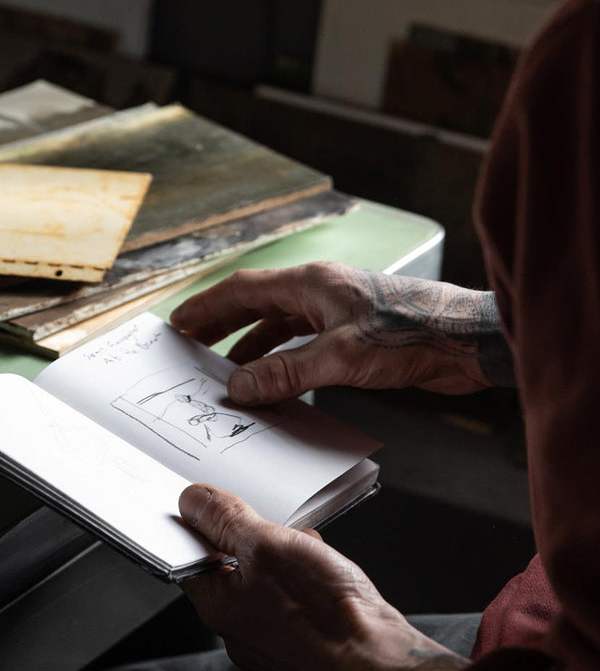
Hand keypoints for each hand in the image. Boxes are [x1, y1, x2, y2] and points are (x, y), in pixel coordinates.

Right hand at [170, 262, 513, 405]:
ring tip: (228, 371)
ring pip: (282, 326)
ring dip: (254, 347)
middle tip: (192, 345)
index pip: (244, 290)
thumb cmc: (412, 334)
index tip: (178, 322)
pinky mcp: (355, 337)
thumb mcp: (341, 356)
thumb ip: (288, 372)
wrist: (464, 341)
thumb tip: (240, 387)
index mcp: (312, 284)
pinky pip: (305, 345)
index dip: (208, 307)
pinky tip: (277, 381)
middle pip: (258, 304)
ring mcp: (338, 313)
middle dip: (223, 325)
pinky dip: (285, 361)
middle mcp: (321, 293)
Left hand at [179, 483, 468, 670]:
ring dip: (282, 555)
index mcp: (216, 606)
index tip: (217, 502)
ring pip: (263, 578)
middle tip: (276, 526)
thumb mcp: (267, 545)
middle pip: (229, 565)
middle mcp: (237, 627)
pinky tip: (322, 568)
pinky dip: (302, 575)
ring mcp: (269, 636)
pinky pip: (289, 595)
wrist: (375, 657)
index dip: (199, 524)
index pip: (188, 555)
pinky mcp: (299, 638)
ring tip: (307, 549)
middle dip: (252, 537)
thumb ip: (225, 520)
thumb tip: (192, 501)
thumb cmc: (322, 610)